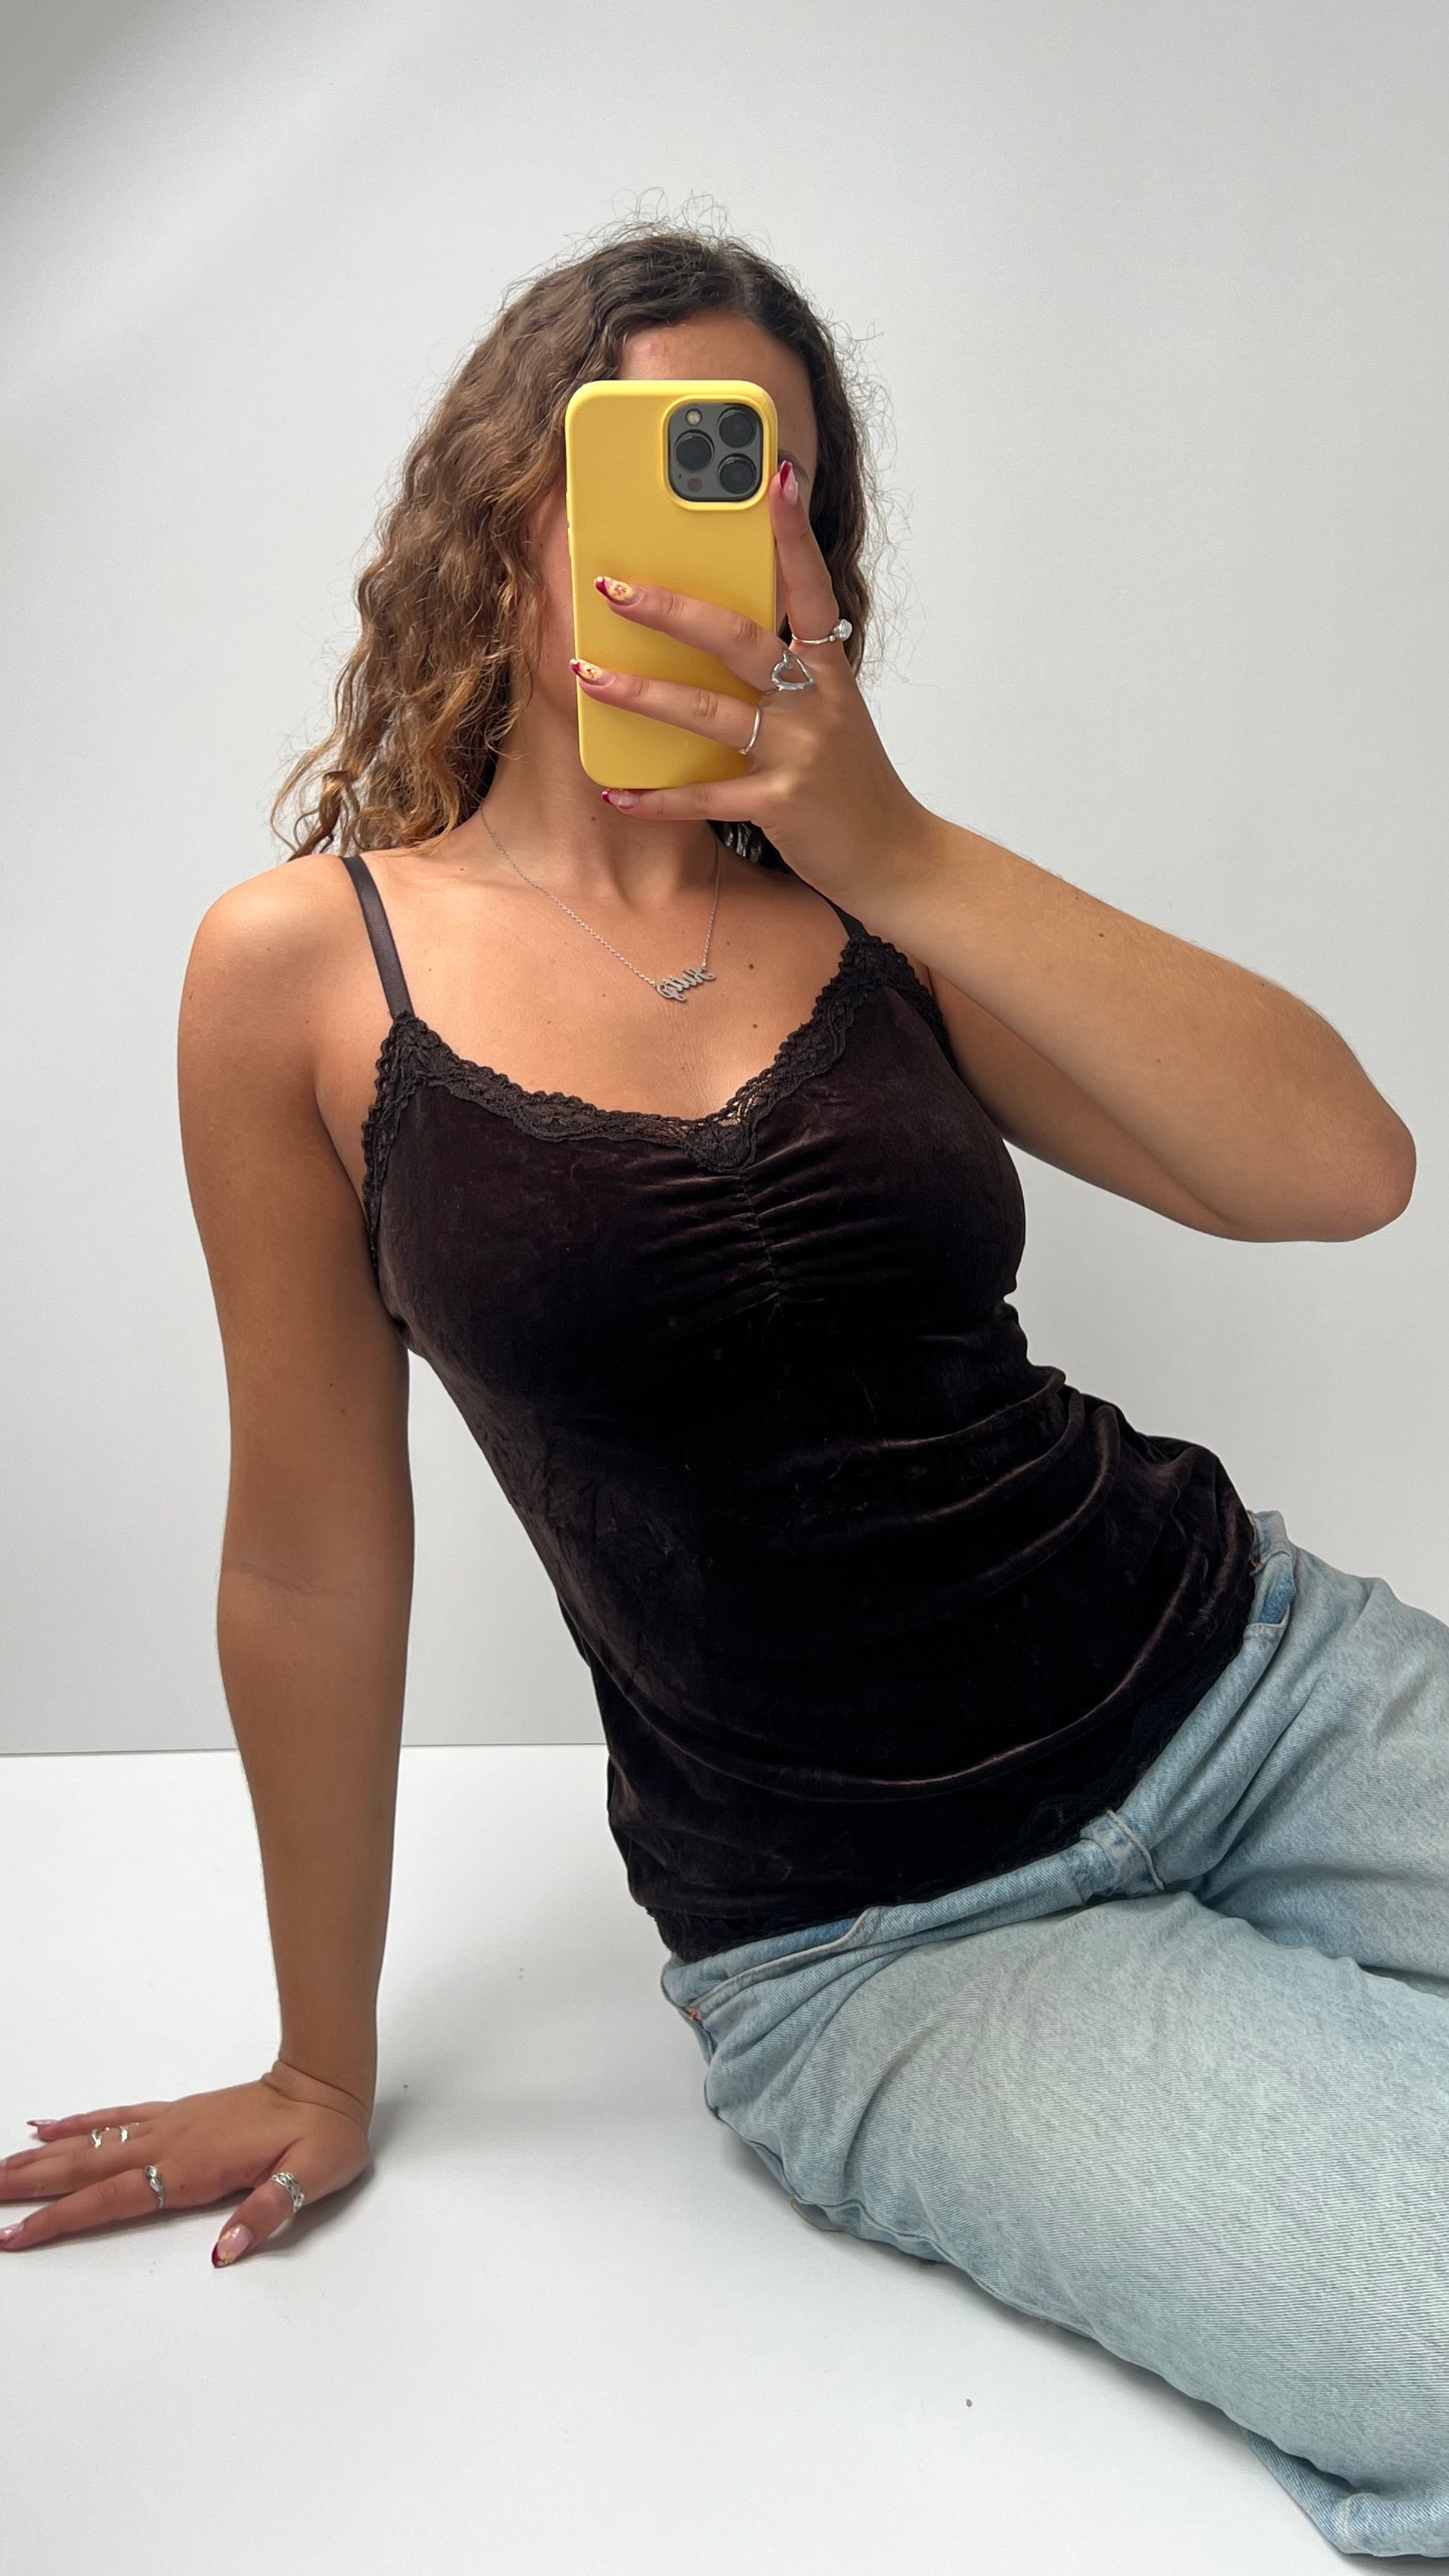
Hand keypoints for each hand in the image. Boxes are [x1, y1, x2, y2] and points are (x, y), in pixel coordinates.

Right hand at [0, 2070, 370, 2265]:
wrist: (327, 2085)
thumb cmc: (323, 2137)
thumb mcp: (312, 2179)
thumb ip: (269, 2213)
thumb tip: (228, 2249)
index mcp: (193, 2166)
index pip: (113, 2198)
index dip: (62, 2219)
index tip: (15, 2235)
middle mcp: (170, 2142)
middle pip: (85, 2168)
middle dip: (29, 2186)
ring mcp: (169, 2125)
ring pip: (91, 2143)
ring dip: (41, 2157)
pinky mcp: (176, 2114)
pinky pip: (115, 2116)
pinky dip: (78, 2122)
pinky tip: (48, 2126)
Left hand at [575, 459, 934, 911]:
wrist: (896, 856)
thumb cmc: (853, 782)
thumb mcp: (830, 715)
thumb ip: (788, 674)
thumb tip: (719, 634)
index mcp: (829, 671)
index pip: (810, 586)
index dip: (792, 532)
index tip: (775, 474)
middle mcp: (815, 703)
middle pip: (736, 639)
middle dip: (670, 609)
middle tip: (613, 587)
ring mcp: (798, 754)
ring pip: (708, 712)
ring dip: (642, 693)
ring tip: (589, 677)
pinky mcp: (781, 805)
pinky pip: (706, 797)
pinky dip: (658, 798)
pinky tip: (617, 792)